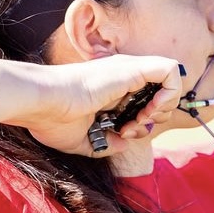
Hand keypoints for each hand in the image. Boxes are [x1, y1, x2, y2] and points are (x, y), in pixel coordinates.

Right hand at [18, 55, 184, 156]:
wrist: (41, 103)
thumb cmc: (52, 119)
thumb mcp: (84, 139)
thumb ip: (106, 142)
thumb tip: (124, 144)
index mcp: (111, 90)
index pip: (144, 102)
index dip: (143, 121)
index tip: (124, 134)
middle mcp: (123, 76)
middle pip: (161, 92)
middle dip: (156, 116)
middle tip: (133, 128)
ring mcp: (129, 69)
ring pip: (171, 80)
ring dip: (163, 107)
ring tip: (139, 120)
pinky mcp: (133, 68)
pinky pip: (171, 70)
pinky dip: (170, 93)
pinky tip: (149, 109)